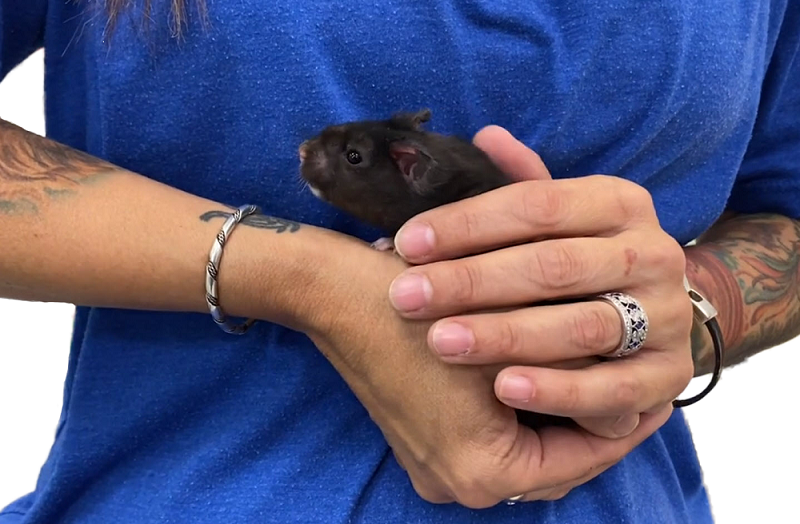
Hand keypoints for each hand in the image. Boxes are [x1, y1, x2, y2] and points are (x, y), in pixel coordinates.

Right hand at [305, 233, 673, 506]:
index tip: (657, 397)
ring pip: (527, 454)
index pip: (582, 462)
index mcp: (480, 471)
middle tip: (638, 394)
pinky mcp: (423, 442)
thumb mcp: (510, 337)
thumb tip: (634, 402)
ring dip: (559, 420)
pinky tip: (549, 381)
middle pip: (555, 466)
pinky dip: (525, 415)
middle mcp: (455, 482)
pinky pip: (496, 442)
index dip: (625, 426)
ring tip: (601, 386)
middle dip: (595, 426)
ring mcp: (435, 465)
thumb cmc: (423, 305)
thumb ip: (576, 379)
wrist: (337, 292)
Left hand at [386, 125, 693, 448]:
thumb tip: (486, 136)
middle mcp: (652, 253)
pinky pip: (613, 389)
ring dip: (504, 335)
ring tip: (441, 342)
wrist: (651, 320)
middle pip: (554, 264)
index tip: (405, 244)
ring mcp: (666, 316)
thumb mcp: (556, 220)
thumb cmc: (579, 266)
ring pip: (581, 326)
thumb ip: (523, 186)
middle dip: (471, 281)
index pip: (537, 204)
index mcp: (620, 203)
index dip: (467, 223)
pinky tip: (503, 390)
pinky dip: (558, 390)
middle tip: (406, 297)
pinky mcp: (668, 375)